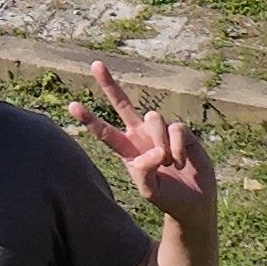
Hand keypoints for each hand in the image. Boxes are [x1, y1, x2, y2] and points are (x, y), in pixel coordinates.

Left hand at [71, 60, 217, 224]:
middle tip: (95, 64)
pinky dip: (177, 147)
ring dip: (160, 143)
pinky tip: (181, 161)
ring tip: (168, 163)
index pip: (104, 132)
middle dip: (109, 84)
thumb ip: (143, 172)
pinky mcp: (180, 131)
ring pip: (153, 118)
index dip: (89, 119)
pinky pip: (175, 128)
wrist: (195, 201)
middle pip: (122, 103)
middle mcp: (140, 135)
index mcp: (127, 150)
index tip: (72, 106)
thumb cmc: (168, 197)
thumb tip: (152, 150)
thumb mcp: (149, 190)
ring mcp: (160, 131)